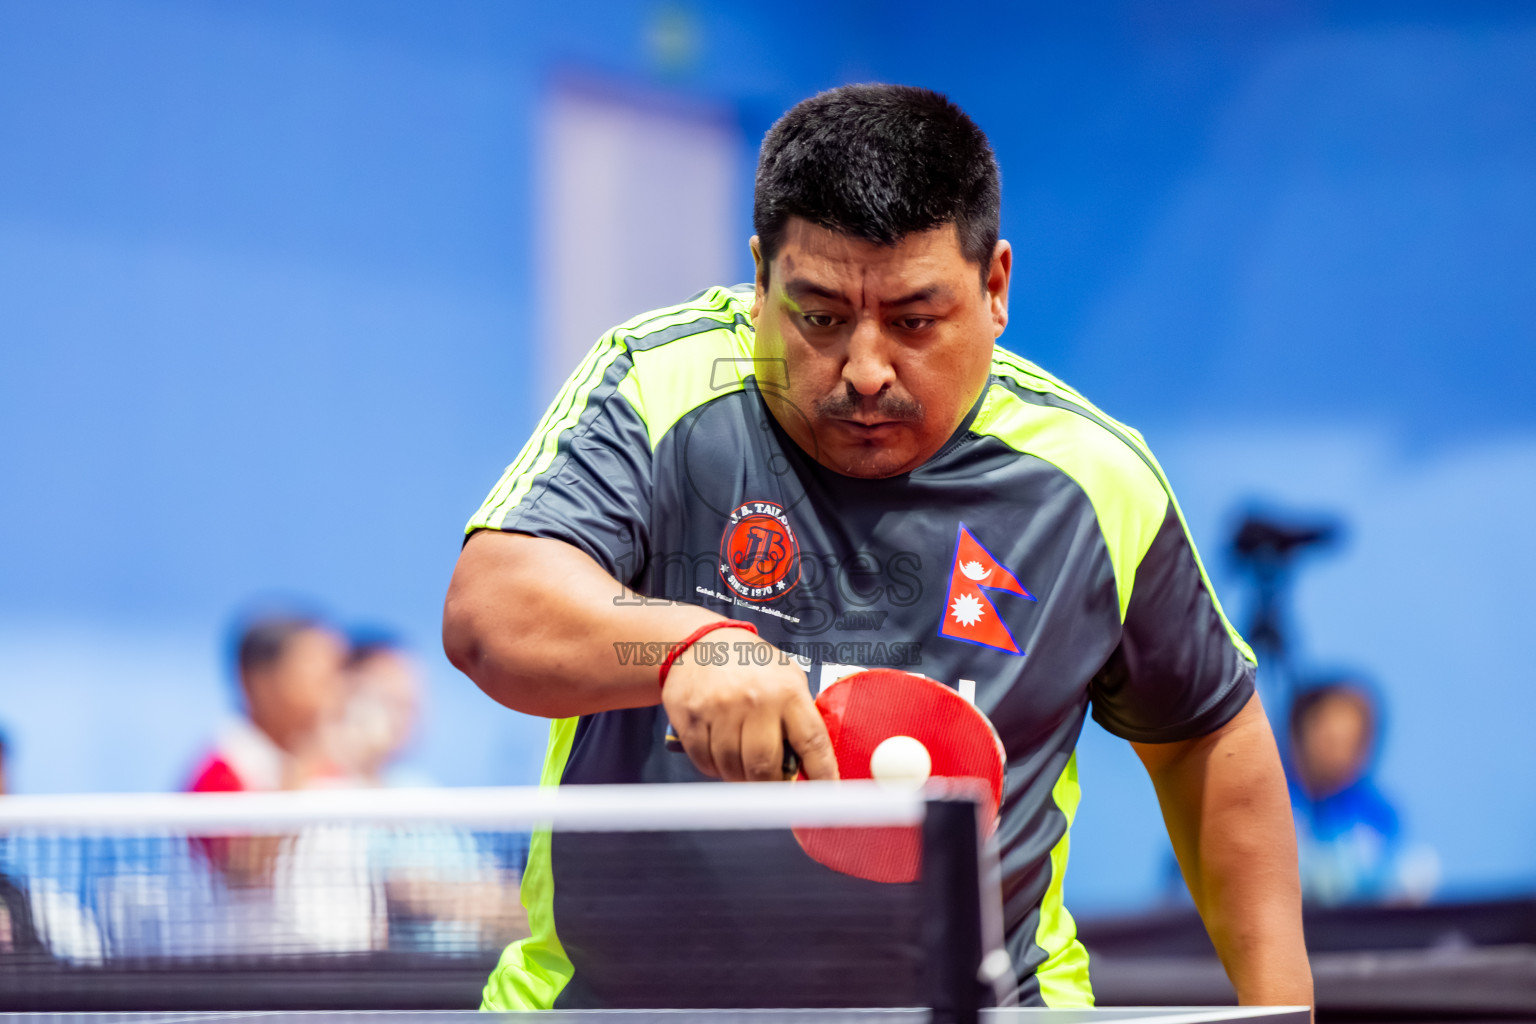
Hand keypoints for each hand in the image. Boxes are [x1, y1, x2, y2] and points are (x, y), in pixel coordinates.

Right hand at [661, 628, 838, 781]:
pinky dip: (714, 768)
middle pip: (765, 767)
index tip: (826, 795)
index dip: (822, 775)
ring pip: (732, 769)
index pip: (812, 743)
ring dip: (740, 777)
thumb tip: (811, 764)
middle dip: (771, 786)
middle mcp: (755, 701)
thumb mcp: (787, 678)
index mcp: (788, 692)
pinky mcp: (692, 718)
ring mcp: (721, 710)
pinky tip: (720, 754)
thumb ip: (800, 716)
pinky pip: (705, 762)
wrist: (700, 642)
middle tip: (772, 785)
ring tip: (743, 764)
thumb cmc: (750, 664)